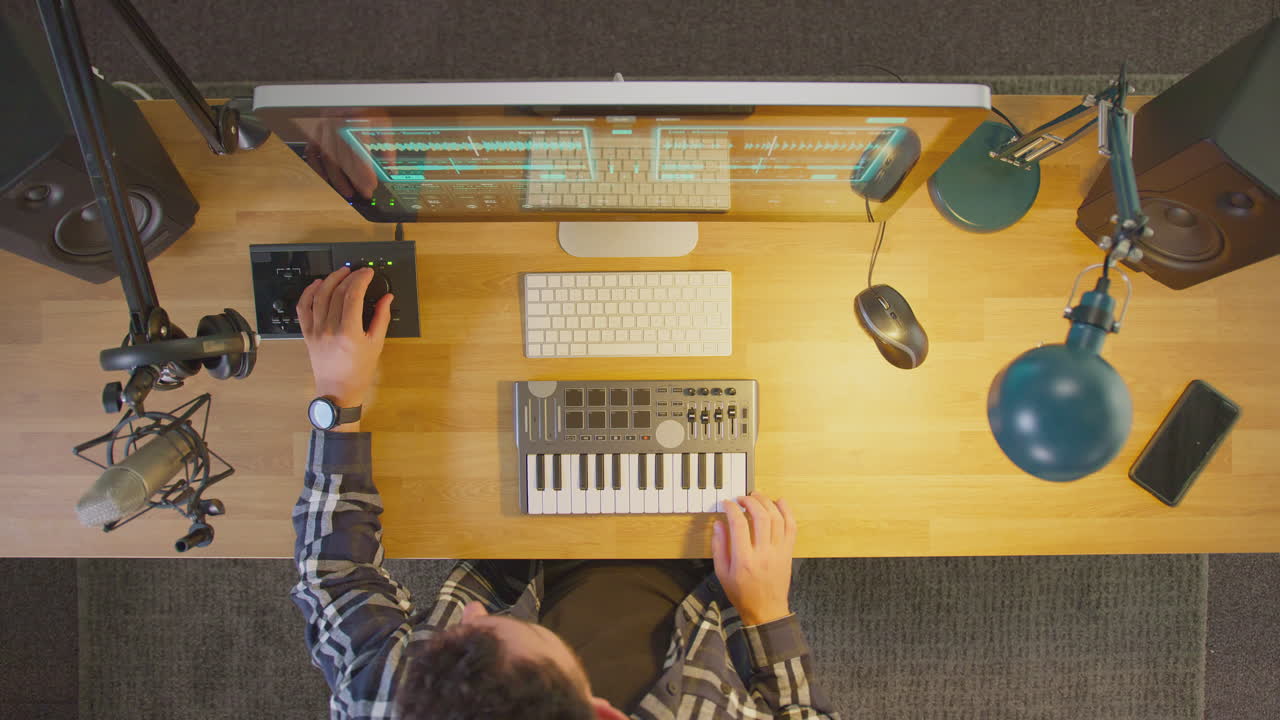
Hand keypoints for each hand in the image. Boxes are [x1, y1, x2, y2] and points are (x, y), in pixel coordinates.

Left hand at [296, 267, 392, 417]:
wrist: (338, 390)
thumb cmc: (358, 372)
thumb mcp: (376, 344)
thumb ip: (381, 318)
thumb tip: (387, 299)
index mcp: (349, 332)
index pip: (353, 295)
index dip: (361, 279)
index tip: (368, 273)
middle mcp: (330, 329)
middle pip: (337, 292)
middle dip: (349, 277)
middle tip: (358, 272)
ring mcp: (316, 331)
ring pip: (319, 295)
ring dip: (330, 280)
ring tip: (340, 273)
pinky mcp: (307, 333)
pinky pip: (303, 308)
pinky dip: (309, 293)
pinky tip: (317, 285)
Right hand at [712, 491, 797, 626]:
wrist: (766, 610)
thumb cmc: (742, 594)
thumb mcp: (722, 573)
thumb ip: (719, 547)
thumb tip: (719, 524)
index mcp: (744, 559)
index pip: (739, 524)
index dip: (732, 509)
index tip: (727, 504)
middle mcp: (763, 553)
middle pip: (760, 517)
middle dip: (750, 501)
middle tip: (742, 498)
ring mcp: (778, 552)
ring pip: (777, 519)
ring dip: (767, 502)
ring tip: (757, 496)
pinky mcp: (788, 552)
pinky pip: (791, 527)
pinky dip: (787, 512)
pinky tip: (779, 503)